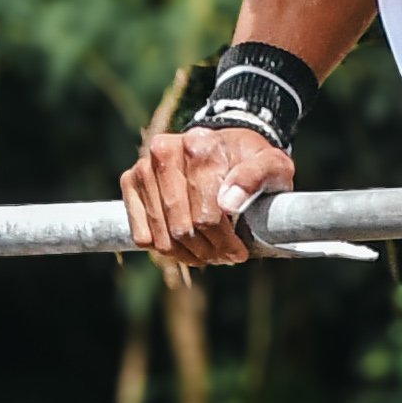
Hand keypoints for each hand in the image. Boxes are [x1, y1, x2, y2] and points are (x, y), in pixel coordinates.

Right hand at [119, 124, 294, 268]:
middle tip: (225, 257)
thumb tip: (228, 204)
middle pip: (182, 228)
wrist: (225, 145)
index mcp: (199, 145)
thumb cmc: (251, 160)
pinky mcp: (130, 181)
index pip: (206, 214)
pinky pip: (142, 235)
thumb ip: (256, 178)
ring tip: (208, 254)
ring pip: (161, 236)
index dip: (224, 241)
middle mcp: (164, 151)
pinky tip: (186, 245)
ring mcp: (143, 167)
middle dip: (207, 251)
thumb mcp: (271, 164)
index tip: (239, 253)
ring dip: (186, 255)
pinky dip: (164, 249)